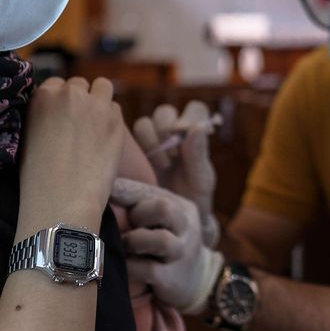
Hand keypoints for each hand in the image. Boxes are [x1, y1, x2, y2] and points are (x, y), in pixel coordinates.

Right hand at [19, 77, 124, 228]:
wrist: (62, 198)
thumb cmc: (37, 176)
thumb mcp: (27, 136)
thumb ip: (42, 114)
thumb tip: (55, 111)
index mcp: (43, 95)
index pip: (56, 84)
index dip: (60, 101)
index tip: (61, 117)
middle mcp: (70, 93)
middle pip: (79, 84)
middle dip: (80, 99)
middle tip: (79, 124)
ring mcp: (96, 105)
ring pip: (103, 87)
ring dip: (100, 100)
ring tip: (96, 124)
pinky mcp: (116, 120)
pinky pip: (116, 109)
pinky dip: (112, 119)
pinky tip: (105, 138)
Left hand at [110, 178, 223, 312]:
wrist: (199, 280)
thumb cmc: (166, 242)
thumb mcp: (161, 219)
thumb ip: (137, 203)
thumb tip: (99, 188)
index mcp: (181, 206)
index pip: (149, 191)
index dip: (123, 190)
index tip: (99, 189)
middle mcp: (186, 227)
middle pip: (164, 208)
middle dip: (138, 215)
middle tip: (126, 226)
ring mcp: (181, 253)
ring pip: (160, 240)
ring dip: (134, 241)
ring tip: (125, 246)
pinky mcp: (172, 279)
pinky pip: (147, 269)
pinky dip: (130, 267)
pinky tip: (124, 267)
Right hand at [132, 101, 219, 246]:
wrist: (173, 221)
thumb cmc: (193, 197)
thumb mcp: (201, 179)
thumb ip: (199, 153)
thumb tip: (198, 127)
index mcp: (194, 133)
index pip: (195, 109)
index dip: (188, 119)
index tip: (184, 138)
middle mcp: (172, 132)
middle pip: (165, 112)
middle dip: (167, 131)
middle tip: (173, 157)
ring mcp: (151, 140)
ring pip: (144, 123)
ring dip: (152, 141)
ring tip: (162, 165)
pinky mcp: (133, 151)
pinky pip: (128, 137)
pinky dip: (136, 148)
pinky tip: (144, 166)